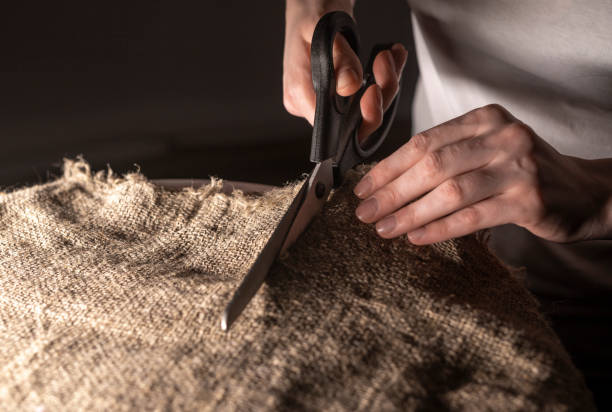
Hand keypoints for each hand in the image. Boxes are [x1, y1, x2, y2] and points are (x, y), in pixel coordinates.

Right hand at [283, 0, 407, 141]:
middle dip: (379, 96)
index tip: (374, 92)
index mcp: (299, 92)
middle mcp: (309, 102)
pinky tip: (391, 60)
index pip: (331, 126)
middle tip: (385, 64)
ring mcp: (324, 100)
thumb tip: (348, 87)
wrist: (312, 2)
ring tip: (389, 57)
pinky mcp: (338, 95)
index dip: (357, 117)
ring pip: (365, 111)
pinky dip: (384, 79)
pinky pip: (366, 98)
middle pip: (352, 122)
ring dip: (386, 84)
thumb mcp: (323, 29)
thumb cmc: (311, 11)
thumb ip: (339, 60)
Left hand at [353, 104, 611, 243]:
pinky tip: (416, 237)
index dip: (389, 167)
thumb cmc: (521, 173)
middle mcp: (502, 136)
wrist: (583, 192)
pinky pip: (472, 216)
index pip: (424, 142)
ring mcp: (518, 166)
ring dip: (410, 213)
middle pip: (432, 164)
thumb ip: (447, 157)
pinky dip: (440, 228)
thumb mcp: (486, 150)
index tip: (364, 188)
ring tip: (384, 229)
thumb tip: (388, 182)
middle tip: (365, 212)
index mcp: (484, 119)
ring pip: (450, 192)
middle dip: (392, 191)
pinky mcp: (529, 199)